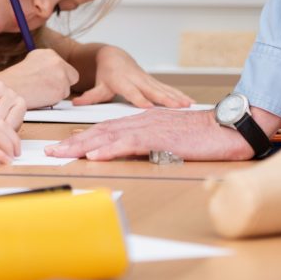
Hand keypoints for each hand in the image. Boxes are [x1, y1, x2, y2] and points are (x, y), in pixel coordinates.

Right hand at [0, 48, 79, 107]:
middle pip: (71, 76)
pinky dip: (53, 100)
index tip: (47, 80)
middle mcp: (57, 61)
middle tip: (48, 88)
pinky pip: (63, 98)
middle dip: (63, 83)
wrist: (8, 88)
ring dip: (56, 92)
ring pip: (67, 88)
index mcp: (49, 53)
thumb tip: (56, 70)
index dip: (57, 75)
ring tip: (39, 92)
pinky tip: (40, 97)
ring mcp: (60, 75)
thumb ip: (46, 64)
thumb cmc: (15, 79)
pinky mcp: (61, 89)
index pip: (64, 66)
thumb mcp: (31, 61)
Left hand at [45, 104, 278, 161]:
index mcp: (143, 123)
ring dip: (82, 145)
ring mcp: (149, 128)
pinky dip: (109, 148)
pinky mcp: (160, 137)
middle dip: (72, 142)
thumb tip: (138, 157)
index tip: (63, 148)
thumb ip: (153, 146)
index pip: (106, 130)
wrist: (230, 127)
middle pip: (99, 131)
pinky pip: (129, 143)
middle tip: (50, 152)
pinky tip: (94, 155)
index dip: (82, 139)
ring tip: (62, 154)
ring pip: (108, 135)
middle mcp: (141, 122)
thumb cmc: (206, 137)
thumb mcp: (172, 142)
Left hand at [70, 45, 192, 107]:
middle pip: (152, 89)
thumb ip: (90, 96)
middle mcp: (136, 79)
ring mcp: (146, 79)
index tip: (148, 106)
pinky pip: (168, 88)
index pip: (131, 91)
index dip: (140, 98)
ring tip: (188, 105)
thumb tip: (76, 103)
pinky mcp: (153, 81)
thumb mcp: (98, 85)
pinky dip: (179, 94)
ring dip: (177, 96)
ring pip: (163, 88)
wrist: (113, 56)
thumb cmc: (105, 74)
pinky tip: (191, 102)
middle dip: (165, 98)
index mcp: (122, 81)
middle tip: (177, 106)